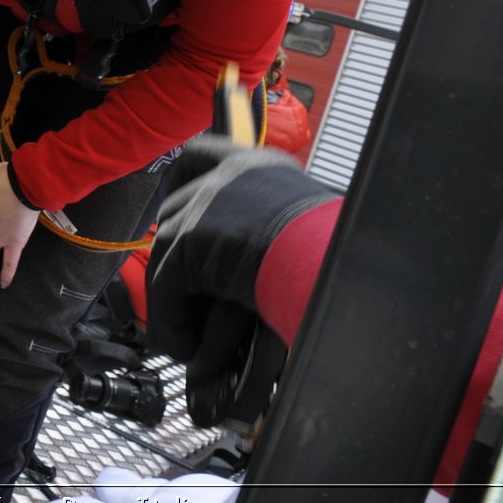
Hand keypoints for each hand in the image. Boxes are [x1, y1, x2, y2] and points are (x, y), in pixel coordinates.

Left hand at [146, 135, 336, 364]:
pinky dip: (171, 321)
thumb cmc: (337, 252)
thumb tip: (258, 253)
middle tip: (179, 288)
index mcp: (255, 166)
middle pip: (175, 210)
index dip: (183, 178)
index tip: (177, 199)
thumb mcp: (303, 222)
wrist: (336, 262)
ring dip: (170, 298)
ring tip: (182, 333)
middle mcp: (223, 178)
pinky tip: (184, 348)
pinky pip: (165, 289)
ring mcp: (203, 207)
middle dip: (173, 251)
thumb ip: (272, 223)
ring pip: (165, 254)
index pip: (200, 154)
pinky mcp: (190, 242)